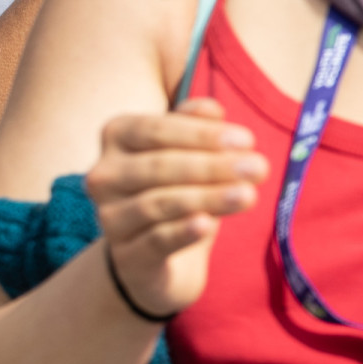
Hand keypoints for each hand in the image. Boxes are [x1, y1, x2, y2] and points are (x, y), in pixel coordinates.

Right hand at [84, 98, 266, 318]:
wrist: (155, 253)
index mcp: (117, 137)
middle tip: (259, 168)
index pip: (154, 130)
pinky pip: (155, 240)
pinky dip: (182, 232)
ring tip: (249, 195)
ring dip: (206, 198)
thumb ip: (194, 125)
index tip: (246, 140)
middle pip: (157, 166)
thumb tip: (211, 109)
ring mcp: (110, 217)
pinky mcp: (127, 255)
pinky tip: (208, 225)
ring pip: (157, 204)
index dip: (200, 135)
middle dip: (211, 166)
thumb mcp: (187, 151)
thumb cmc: (173, 187)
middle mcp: (104, 175)